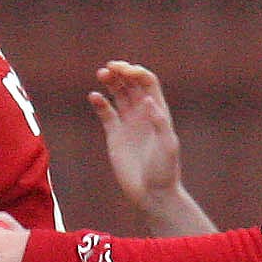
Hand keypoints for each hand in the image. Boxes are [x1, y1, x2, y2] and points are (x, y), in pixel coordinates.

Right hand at [88, 61, 212, 234]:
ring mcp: (128, 123)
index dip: (137, 73)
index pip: (147, 83)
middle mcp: (143, 114)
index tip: (125, 71)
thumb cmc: (165, 171)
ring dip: (110, 82)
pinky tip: (94, 97)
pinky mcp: (114, 136)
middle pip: (131, 84)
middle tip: (110, 68)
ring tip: (101, 74)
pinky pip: (106, 113)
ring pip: (117, 95)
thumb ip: (159, 122)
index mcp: (158, 111)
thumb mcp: (167, 146)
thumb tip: (147, 101)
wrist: (152, 194)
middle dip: (121, 72)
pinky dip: (99, 103)